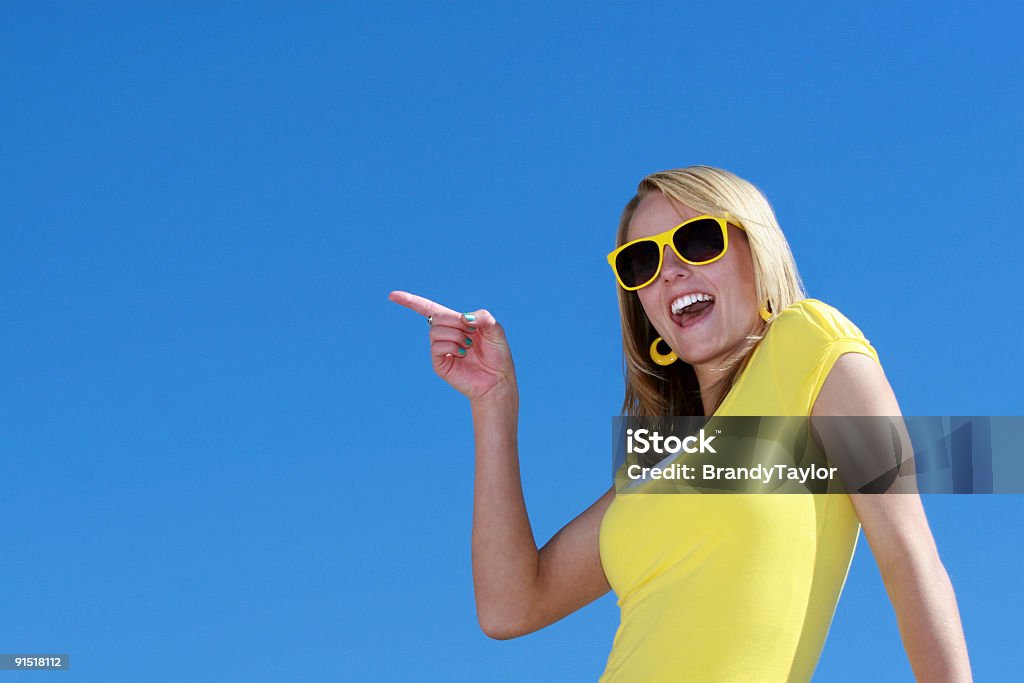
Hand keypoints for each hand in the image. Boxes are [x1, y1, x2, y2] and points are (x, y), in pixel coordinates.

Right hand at [389, 290, 516, 402]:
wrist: (497, 380)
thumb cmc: (497, 355)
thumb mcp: (496, 330)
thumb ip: (484, 317)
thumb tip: (463, 317)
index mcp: (456, 322)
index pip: (429, 309)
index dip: (411, 301)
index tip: (392, 295)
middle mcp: (445, 334)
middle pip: (436, 317)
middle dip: (456, 322)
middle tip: (472, 335)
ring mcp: (440, 349)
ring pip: (436, 331)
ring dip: (456, 336)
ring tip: (468, 347)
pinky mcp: (438, 363)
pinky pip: (437, 347)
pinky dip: (452, 347)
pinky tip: (462, 355)